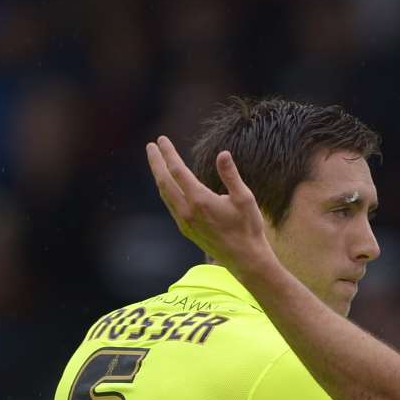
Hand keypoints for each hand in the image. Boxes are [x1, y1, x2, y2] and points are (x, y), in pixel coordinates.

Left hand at [145, 136, 276, 278]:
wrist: (245, 258)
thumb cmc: (248, 227)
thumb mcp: (245, 198)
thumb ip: (231, 175)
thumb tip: (223, 154)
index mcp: (200, 200)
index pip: (177, 170)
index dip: (168, 153)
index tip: (161, 140)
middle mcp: (187, 211)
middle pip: (164, 181)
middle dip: (156, 162)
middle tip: (151, 146)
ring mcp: (185, 222)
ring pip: (165, 194)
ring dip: (158, 176)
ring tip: (156, 162)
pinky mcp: (186, 229)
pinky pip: (170, 205)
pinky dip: (165, 191)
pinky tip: (167, 186)